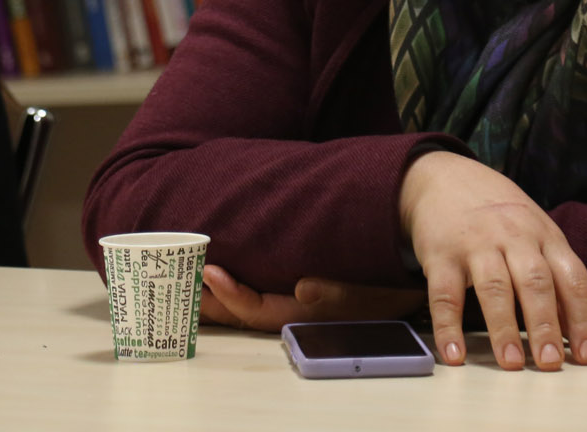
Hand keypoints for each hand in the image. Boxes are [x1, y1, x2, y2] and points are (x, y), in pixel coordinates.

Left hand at [199, 264, 424, 332]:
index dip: (233, 295)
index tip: (209, 271)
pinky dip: (233, 287)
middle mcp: (295, 314)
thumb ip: (339, 295)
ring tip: (185, 278)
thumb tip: (302, 290)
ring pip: (246, 306)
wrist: (410, 275)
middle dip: (210, 300)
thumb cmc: (392, 283)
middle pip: (243, 314)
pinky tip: (217, 275)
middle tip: (176, 278)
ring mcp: (294, 305)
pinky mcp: (295, 293)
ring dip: (216, 296)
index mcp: (309, 315)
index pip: (260, 310)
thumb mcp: (374, 293)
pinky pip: (257, 293)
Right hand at [398, 151, 586, 371]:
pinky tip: (455, 354)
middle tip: (551, 363)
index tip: (586, 355)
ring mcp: (477, 244)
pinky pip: (445, 294)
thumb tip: (572, 331)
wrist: (444, 177)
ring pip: (494, 288)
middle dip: (545, 326)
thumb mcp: (534, 231)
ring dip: (504, 328)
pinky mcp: (441, 254)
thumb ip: (553, 275)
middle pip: (535, 283)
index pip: (572, 278)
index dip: (583, 318)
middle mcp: (514, 238)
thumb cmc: (498, 214)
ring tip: (512, 363)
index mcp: (544, 236)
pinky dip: (449, 326)